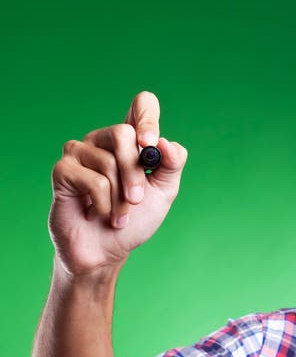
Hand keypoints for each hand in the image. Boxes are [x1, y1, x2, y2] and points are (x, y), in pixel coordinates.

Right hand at [48, 91, 187, 275]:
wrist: (107, 252)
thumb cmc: (134, 221)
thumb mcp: (162, 194)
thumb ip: (171, 166)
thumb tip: (167, 144)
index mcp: (131, 141)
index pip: (143, 104)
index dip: (148, 118)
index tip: (150, 144)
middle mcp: (104, 139)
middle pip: (124, 133)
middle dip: (135, 174)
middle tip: (137, 201)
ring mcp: (80, 152)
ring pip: (108, 162)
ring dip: (120, 199)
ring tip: (117, 216)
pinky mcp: (63, 170)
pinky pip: (92, 180)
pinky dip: (103, 204)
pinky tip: (95, 214)